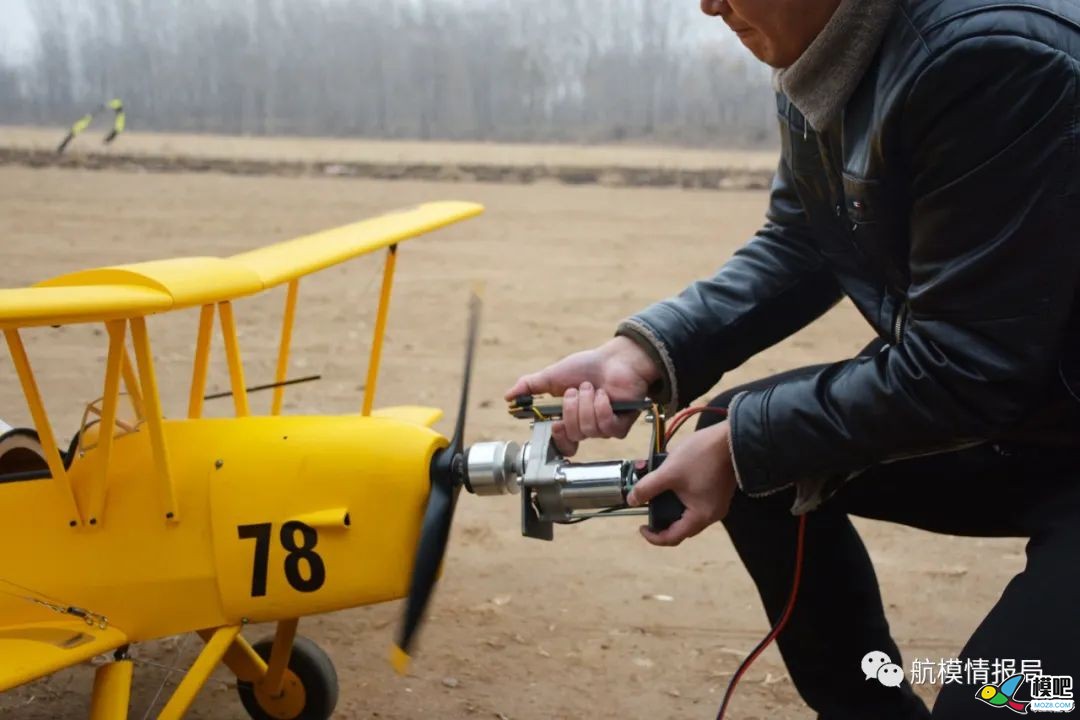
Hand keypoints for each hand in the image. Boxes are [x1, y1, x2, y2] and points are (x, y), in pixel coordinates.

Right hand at [505, 336, 659, 455]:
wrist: (616, 358)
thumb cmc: (589, 366)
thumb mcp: (553, 376)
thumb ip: (531, 386)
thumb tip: (509, 396)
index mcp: (571, 419)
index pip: (563, 445)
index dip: (558, 438)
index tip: (555, 423)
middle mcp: (588, 427)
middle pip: (573, 435)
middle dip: (571, 408)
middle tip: (576, 390)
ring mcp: (605, 427)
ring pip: (589, 430)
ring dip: (586, 403)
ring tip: (591, 388)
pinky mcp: (621, 424)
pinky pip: (606, 426)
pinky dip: (602, 407)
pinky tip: (605, 394)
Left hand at [626, 421, 736, 545]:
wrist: (731, 438)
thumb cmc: (701, 456)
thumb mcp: (668, 472)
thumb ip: (647, 488)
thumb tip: (632, 500)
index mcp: (700, 516)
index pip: (672, 538)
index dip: (653, 536)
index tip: (641, 525)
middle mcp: (711, 515)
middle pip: (680, 526)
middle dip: (661, 517)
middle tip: (649, 504)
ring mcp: (717, 503)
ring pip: (687, 512)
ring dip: (670, 503)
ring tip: (658, 487)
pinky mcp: (718, 491)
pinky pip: (696, 500)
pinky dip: (681, 495)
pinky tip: (672, 478)